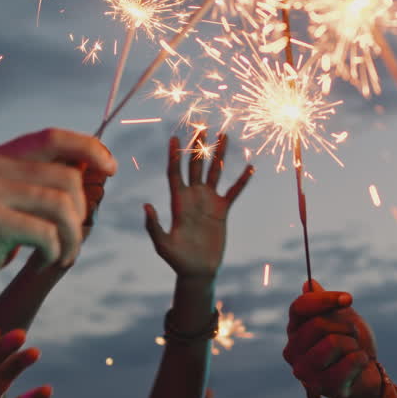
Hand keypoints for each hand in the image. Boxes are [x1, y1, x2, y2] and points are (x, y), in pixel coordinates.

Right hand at [0, 128, 116, 304]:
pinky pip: (46, 233)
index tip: (111, 167)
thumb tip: (90, 166)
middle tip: (74, 238)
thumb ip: (37, 181)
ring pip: (62, 206)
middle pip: (68, 177)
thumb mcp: (4, 201)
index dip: (89, 148)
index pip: (54, 137)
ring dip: (73, 237)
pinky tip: (47, 261)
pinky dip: (56, 251)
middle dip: (82, 212)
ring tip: (65, 254)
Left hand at [144, 130, 254, 279]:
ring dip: (219, 155)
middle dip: (198, 147)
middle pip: (195, 165)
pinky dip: (241, 180)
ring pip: (214, 172)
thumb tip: (147, 205)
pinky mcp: (222, 211)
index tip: (174, 137)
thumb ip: (154, 225)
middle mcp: (193, 197)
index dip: (174, 155)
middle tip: (202, 127)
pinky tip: (250, 167)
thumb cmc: (177, 259)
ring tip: (224, 136)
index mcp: (178, 201)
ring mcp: (208, 202)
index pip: (174, 172)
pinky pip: (233, 192)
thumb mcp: (162, 244)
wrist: (197, 270)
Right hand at [284, 281, 383, 397]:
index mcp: (294, 329)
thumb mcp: (342, 317)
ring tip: (353, 351)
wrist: (367, 373)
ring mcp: (304, 371)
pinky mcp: (321, 387)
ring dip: (353, 344)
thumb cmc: (351, 342)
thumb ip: (325, 302)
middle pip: (318, 324)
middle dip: (345, 326)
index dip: (325, 300)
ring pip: (333, 342)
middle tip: (351, 336)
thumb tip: (309, 284)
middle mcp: (292, 351)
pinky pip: (348, 362)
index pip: (300, 306)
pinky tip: (358, 365)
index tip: (348, 299)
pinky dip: (361, 359)